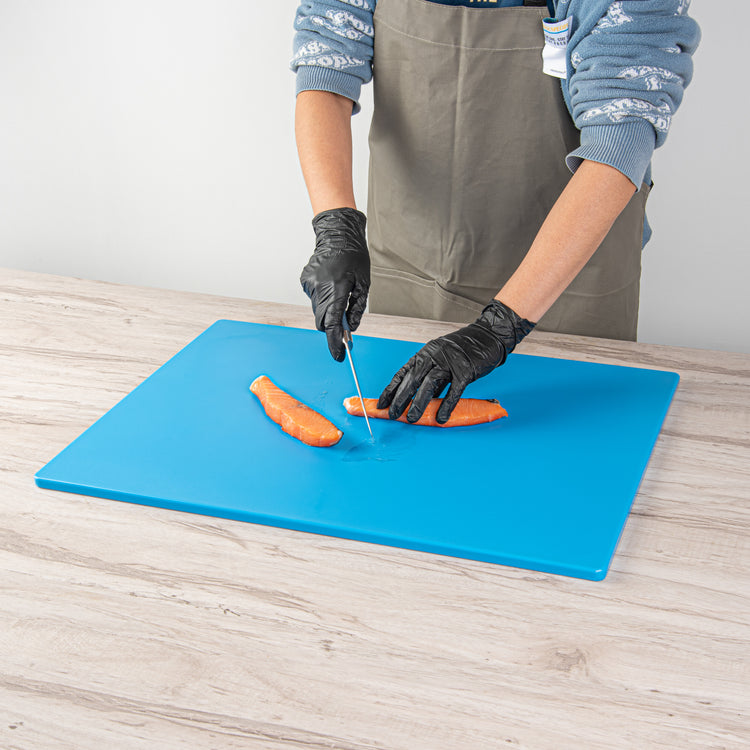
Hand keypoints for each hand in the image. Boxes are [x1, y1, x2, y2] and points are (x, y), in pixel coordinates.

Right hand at [300, 207, 369, 361]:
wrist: (337, 235)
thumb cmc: (354, 257)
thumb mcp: (363, 284)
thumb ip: (356, 309)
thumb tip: (350, 329)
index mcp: (336, 289)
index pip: (332, 324)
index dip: (334, 343)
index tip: (338, 355)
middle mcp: (319, 289)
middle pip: (321, 321)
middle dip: (331, 327)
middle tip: (344, 326)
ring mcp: (309, 285)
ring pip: (318, 310)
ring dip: (328, 310)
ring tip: (339, 293)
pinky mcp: (305, 281)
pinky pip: (314, 298)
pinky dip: (323, 298)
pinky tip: (331, 284)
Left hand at [377, 300, 534, 423]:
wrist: (487, 337)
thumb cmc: (462, 350)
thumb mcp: (440, 359)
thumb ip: (430, 377)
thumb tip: (417, 398)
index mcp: (425, 354)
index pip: (403, 373)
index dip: (391, 389)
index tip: (382, 403)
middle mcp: (434, 357)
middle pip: (413, 379)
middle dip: (400, 398)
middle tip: (393, 415)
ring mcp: (450, 363)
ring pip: (429, 384)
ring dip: (419, 403)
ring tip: (412, 418)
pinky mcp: (465, 371)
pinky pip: (454, 391)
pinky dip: (446, 405)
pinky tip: (440, 418)